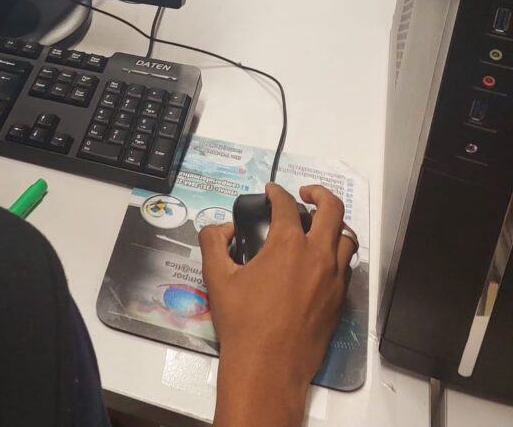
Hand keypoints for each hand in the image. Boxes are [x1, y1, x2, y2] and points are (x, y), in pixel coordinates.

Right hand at [199, 184, 356, 426]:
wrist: (268, 367)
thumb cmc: (242, 321)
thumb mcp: (216, 276)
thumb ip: (212, 241)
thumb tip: (222, 229)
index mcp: (288, 245)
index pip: (286, 205)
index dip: (277, 192)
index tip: (270, 191)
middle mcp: (318, 256)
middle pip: (333, 210)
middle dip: (319, 194)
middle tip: (304, 194)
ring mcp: (334, 280)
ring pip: (347, 238)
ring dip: (334, 224)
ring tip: (318, 226)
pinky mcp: (340, 302)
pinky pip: (347, 266)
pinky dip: (337, 253)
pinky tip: (320, 261)